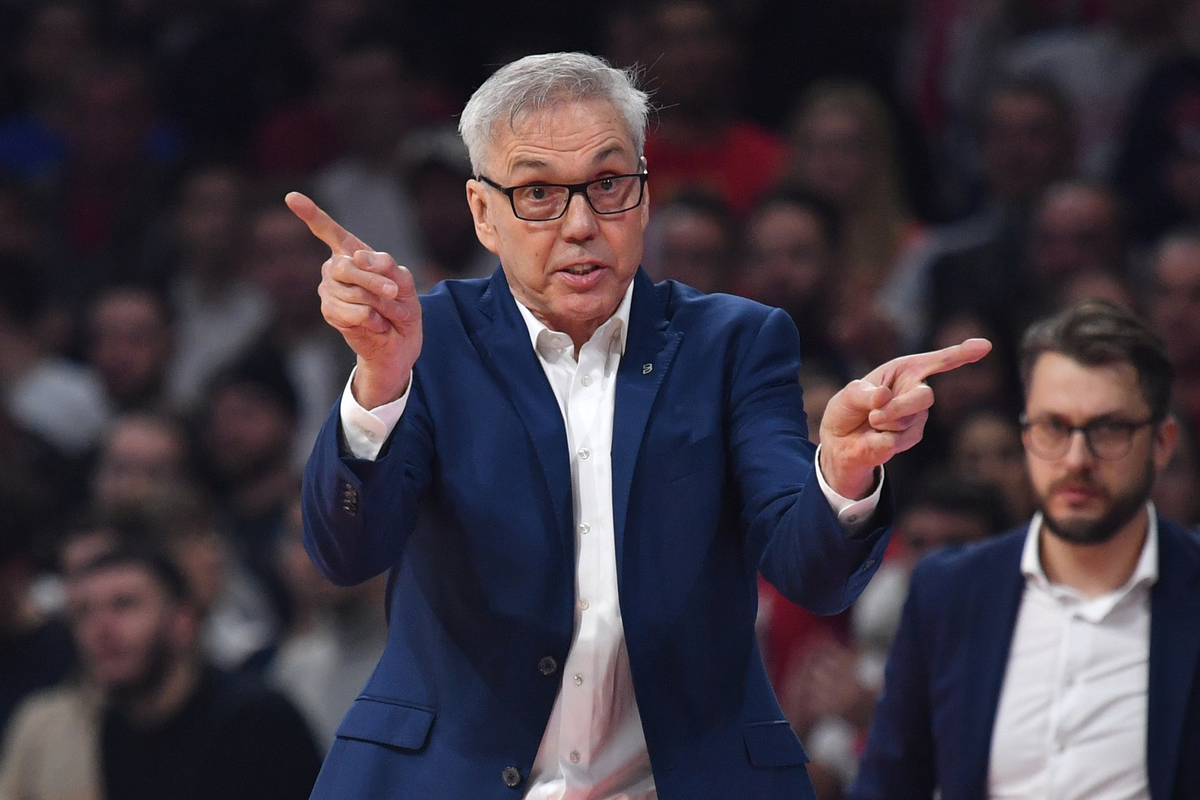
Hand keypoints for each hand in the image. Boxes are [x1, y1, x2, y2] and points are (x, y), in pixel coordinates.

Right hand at [285, 192, 421, 408]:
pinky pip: (353, 311)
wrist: (399, 344)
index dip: (311, 214)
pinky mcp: (330, 312)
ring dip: (378, 304)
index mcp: (353, 254)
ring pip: (353, 291)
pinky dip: (372, 319)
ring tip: (385, 314)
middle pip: (347, 266)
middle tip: (394, 292)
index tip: (291, 197)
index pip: (329, 231)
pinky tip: (375, 324)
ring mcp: (329, 290)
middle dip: (375, 281)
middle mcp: (335, 268)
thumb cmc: (401, 308)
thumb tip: (357, 258)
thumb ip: (386, 266)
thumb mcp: (405, 282)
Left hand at [818, 338, 992, 497]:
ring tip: (869, 422)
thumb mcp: (846, 396)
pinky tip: (874, 435)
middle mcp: (915, 390)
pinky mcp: (913, 436)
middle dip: (899, 408)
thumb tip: (883, 396)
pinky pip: (898, 440)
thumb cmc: (846, 411)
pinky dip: (879, 439)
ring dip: (883, 424)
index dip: (961, 353)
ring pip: (909, 422)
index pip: (936, 361)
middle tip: (874, 417)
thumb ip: (862, 393)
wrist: (840, 442)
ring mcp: (917, 415)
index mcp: (902, 370)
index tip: (985, 345)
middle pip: (924, 397)